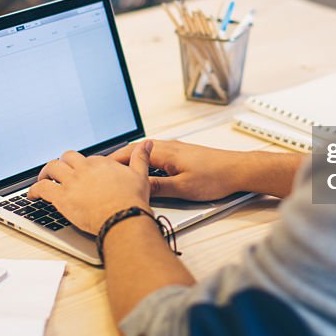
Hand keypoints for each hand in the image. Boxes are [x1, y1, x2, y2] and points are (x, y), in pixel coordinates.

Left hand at [26, 141, 152, 234]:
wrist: (123, 217)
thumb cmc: (132, 200)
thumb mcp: (140, 175)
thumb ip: (141, 157)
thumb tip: (146, 143)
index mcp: (101, 163)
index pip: (87, 159)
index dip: (83, 167)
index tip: (83, 174)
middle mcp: (84, 169)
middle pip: (66, 158)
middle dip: (62, 163)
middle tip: (59, 172)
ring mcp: (72, 182)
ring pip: (52, 168)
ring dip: (46, 173)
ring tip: (43, 179)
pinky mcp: (61, 197)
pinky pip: (42, 188)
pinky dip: (34, 190)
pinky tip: (32, 195)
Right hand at [108, 140, 246, 200]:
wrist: (238, 170)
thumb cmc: (215, 177)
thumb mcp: (184, 188)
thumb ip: (159, 187)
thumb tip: (137, 188)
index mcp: (165, 152)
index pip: (131, 153)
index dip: (112, 161)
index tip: (98, 168)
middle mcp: (169, 147)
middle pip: (136, 151)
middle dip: (118, 160)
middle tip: (102, 171)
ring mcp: (175, 150)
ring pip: (146, 153)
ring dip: (131, 161)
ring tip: (118, 173)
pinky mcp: (182, 155)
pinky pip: (156, 156)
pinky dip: (144, 163)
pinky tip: (143, 173)